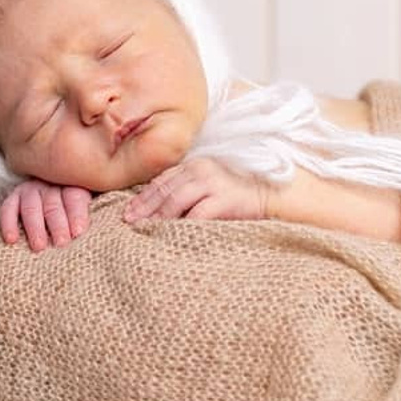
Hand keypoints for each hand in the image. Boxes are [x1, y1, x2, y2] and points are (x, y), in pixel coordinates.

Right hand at [0, 179, 92, 251]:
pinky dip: (8, 224)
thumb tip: (94, 232)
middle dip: (57, 225)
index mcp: (72, 185)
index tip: (78, 232)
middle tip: (61, 243)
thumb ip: (89, 214)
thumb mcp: (88, 205)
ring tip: (39, 246)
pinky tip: (11, 239)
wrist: (53, 191)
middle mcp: (50, 185)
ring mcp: (30, 190)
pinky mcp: (14, 198)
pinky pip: (8, 209)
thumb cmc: (74, 209)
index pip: (75, 197)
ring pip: (31, 207)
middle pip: (53, 204)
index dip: (77, 214)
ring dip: (35, 227)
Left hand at [123, 158, 271, 223]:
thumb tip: (160, 211)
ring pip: (176, 199)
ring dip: (158, 216)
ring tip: (144, 229)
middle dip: (144, 206)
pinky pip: (198, 214)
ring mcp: (213, 183)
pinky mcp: (225, 198)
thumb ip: (189, 192)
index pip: (162, 180)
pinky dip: (182, 225)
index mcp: (195, 165)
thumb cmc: (238, 197)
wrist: (272, 195)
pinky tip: (170, 235)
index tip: (128, 212)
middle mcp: (201, 169)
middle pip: (165, 189)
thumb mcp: (211, 187)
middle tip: (128, 222)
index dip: (143, 196)